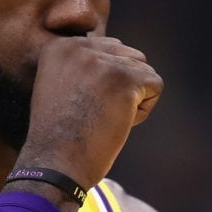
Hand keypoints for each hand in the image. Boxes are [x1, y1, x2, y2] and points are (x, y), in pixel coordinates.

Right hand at [14, 35, 162, 188]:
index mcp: (60, 47)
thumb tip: (125, 58)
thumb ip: (84, 66)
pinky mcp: (125, 79)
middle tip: (94, 114)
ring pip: (143, 71)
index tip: (80, 106)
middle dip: (121, 87)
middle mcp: (79, 47)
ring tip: (103, 119)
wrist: (56, 165)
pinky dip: (142, 111)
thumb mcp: (61, 87)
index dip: (103, 84)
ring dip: (132, 99)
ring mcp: (103, 61)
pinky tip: (117, 123)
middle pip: (127, 56)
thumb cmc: (60, 137)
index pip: (107, 49)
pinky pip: (155, 85)